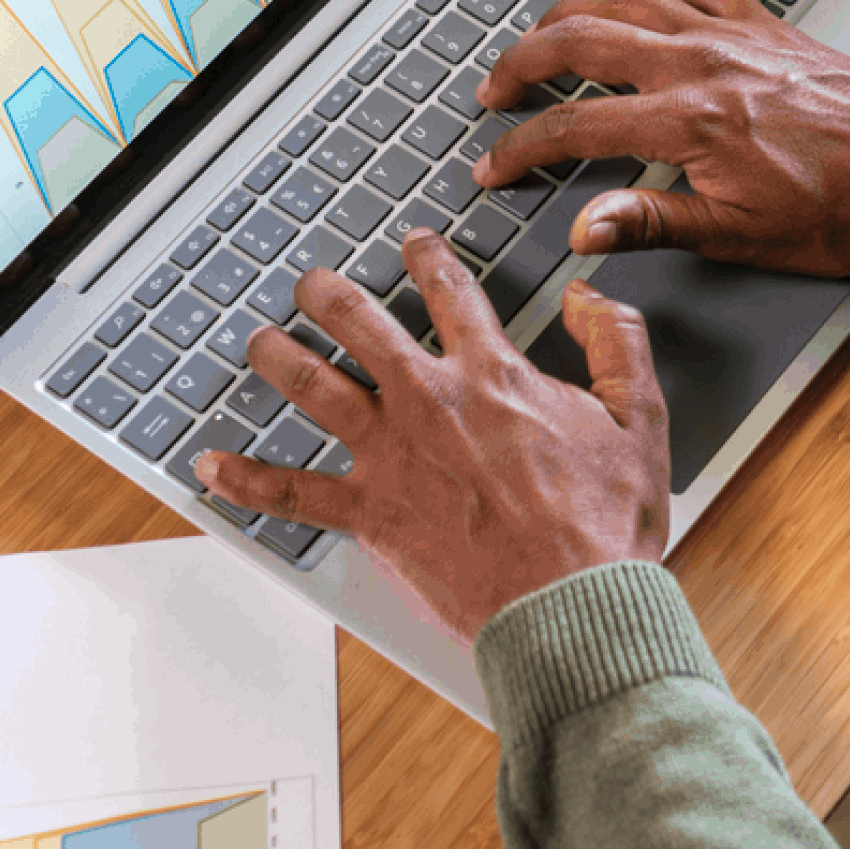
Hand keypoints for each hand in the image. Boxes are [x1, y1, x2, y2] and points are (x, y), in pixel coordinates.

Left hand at [199, 229, 669, 644]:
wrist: (570, 604)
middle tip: (313, 282)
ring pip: (314, 388)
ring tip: (258, 341)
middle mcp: (430, 402)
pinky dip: (245, 479)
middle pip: (362, 324)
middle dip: (330, 294)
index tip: (416, 243)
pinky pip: (292, 493)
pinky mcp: (370, 513)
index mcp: (494, 374)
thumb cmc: (604, 526)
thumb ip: (618, 343)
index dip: (430, 257)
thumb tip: (592, 296)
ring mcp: (391, 456)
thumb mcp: (639, 419)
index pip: (452, 292)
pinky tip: (210, 466)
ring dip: (278, 358)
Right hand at [470, 0, 849, 277]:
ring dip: (572, 14)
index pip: (576, 127)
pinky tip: (638, 3)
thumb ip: (653, 222)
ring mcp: (733, 35)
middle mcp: (703, 63)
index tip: (496, 165)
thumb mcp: (743, 237)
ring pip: (628, 0)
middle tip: (493, 88)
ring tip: (540, 36)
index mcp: (690, 120)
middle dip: (523, 61)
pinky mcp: (764, 25)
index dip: (522, 149)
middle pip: (582, 39)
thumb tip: (585, 228)